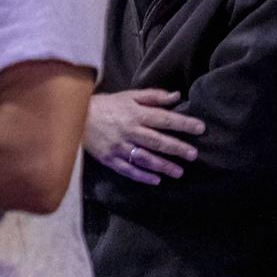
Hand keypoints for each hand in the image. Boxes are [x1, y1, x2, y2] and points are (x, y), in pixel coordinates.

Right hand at [84, 89, 203, 183]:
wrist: (75, 116)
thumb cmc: (107, 105)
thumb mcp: (129, 95)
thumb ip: (154, 96)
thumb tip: (177, 96)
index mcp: (136, 113)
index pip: (165, 119)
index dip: (183, 123)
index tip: (201, 128)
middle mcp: (129, 130)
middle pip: (157, 141)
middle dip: (177, 148)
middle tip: (194, 155)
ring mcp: (119, 146)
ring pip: (144, 158)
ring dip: (163, 165)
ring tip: (180, 172)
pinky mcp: (109, 158)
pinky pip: (127, 169)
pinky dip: (142, 176)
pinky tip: (156, 180)